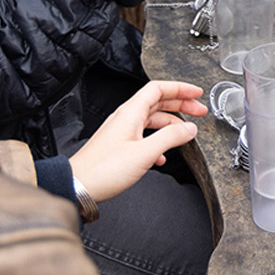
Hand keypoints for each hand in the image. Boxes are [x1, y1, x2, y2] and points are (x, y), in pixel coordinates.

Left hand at [69, 80, 207, 202]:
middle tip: (199, 111)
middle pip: (158, 102)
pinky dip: (158, 141)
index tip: (196, 93)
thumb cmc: (103, 170)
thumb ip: (170, 138)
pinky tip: (163, 156)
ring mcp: (122, 131)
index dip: (180, 88)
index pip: (159, 89)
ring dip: (171, 125)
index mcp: (131, 113)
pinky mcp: (120, 145)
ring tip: (186, 134)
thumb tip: (190, 128)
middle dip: (181, 105)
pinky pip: (145, 135)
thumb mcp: (144, 153)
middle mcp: (126, 118)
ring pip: (153, 120)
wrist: (76, 186)